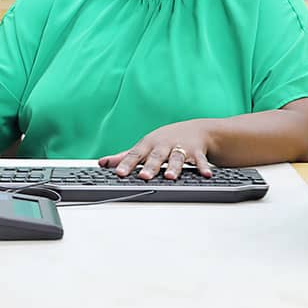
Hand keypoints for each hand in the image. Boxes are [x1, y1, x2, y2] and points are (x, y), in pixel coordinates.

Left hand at [98, 120, 212, 179]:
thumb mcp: (145, 146)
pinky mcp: (196, 153)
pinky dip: (203, 167)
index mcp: (149, 145)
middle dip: (150, 167)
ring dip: (174, 167)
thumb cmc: (165, 140)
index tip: (119, 173)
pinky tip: (205, 175)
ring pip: (177, 158)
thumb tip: (103, 163)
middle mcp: (164, 146)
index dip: (126, 164)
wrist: (196, 130)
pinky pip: (200, 161)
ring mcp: (180, 148)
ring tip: (170, 177)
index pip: (135, 155)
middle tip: (144, 177)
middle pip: (156, 157)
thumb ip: (125, 156)